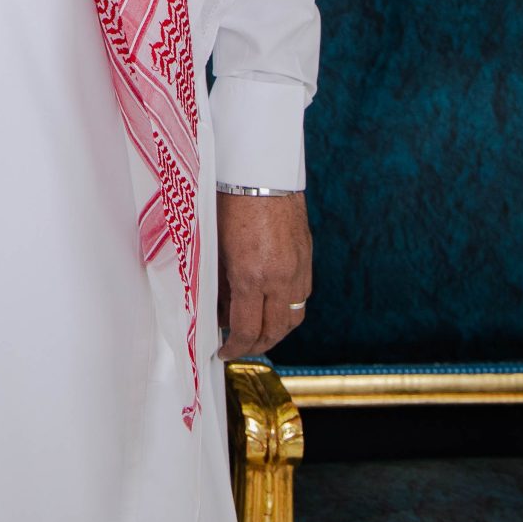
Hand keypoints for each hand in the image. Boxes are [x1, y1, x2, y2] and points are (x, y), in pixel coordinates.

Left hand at [217, 190, 311, 357]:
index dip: (235, 347)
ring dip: (276, 330)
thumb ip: (220, 283)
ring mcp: (298, 268)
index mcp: (252, 276)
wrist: (260, 170)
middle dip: (257, 345)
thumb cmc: (229, 201)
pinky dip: (287, 307)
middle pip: (275, 331)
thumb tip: (219, 309)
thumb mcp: (215, 248)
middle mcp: (280, 277)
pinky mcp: (306, 257)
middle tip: (240, 347)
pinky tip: (271, 304)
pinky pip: (301, 295)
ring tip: (256, 330)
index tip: (224, 351)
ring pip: (294, 316)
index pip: (247, 330)